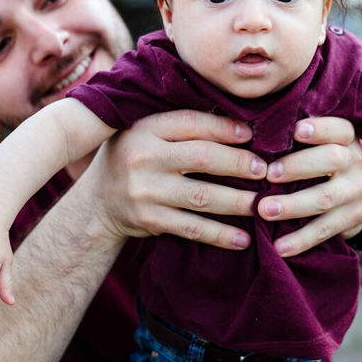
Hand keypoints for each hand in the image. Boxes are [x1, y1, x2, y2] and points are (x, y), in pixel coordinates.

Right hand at [89, 110, 265, 249]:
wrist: (96, 203)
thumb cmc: (134, 157)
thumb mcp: (146, 132)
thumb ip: (180, 126)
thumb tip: (237, 122)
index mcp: (145, 127)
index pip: (192, 123)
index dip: (225, 128)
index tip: (251, 134)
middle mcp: (143, 157)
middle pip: (202, 157)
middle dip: (239, 164)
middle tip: (265, 170)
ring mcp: (145, 190)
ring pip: (201, 196)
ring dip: (237, 202)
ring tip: (262, 204)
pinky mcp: (148, 219)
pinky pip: (192, 228)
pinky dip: (220, 235)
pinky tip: (243, 239)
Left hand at [257, 117, 361, 256]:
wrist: (354, 195)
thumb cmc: (318, 160)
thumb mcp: (317, 143)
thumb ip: (294, 138)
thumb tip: (249, 129)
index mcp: (344, 137)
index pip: (338, 128)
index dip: (319, 129)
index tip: (296, 131)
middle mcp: (354, 160)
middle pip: (332, 159)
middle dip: (298, 166)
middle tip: (269, 175)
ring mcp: (356, 190)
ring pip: (325, 198)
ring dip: (293, 205)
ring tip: (264, 210)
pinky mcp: (352, 218)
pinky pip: (325, 230)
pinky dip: (301, 240)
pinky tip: (279, 246)